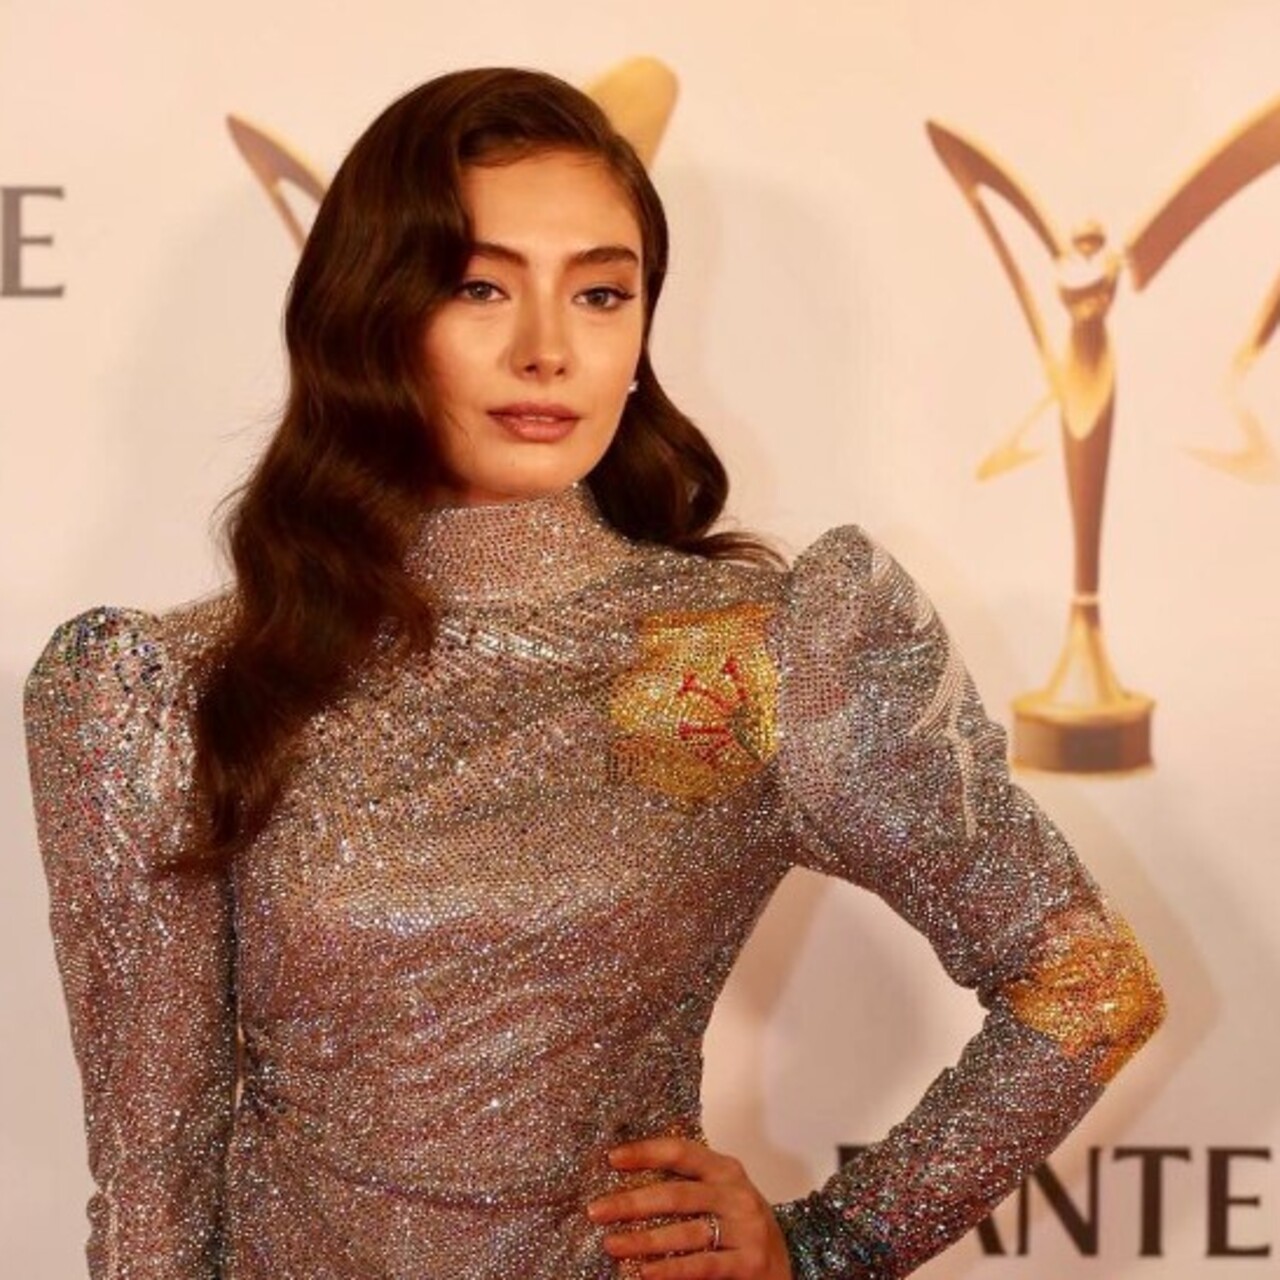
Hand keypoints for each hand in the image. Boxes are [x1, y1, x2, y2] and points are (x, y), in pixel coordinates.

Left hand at [585, 1135, 793, 1277]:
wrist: (785, 1265)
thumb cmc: (741, 1227)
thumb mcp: (721, 1196)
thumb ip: (687, 1186)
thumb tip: (627, 1184)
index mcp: (725, 1169)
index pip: (680, 1152)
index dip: (645, 1152)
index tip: (612, 1159)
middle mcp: (736, 1194)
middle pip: (676, 1194)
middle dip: (631, 1202)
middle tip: (596, 1210)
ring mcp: (746, 1228)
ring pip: (685, 1232)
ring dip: (643, 1240)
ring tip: (611, 1244)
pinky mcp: (750, 1262)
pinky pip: (703, 1265)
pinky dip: (671, 1269)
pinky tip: (645, 1272)